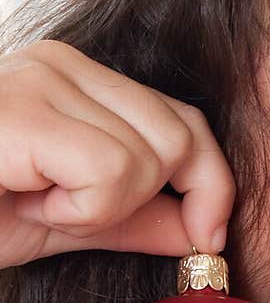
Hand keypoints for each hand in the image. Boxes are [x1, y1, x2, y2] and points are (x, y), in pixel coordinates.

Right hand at [0, 40, 235, 268]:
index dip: (210, 183)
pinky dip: (80, 211)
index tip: (207, 238)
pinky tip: (27, 204)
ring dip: (97, 211)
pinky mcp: (26, 113)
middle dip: (141, 201)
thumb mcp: (65, 221)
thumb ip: (135, 218)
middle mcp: (64, 64)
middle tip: (67, 214)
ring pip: (149, 159)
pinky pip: (111, 171)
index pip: (185, 121)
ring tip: (35, 205)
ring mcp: (45, 79)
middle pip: (178, 139)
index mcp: (78, 77)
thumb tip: (206, 234)